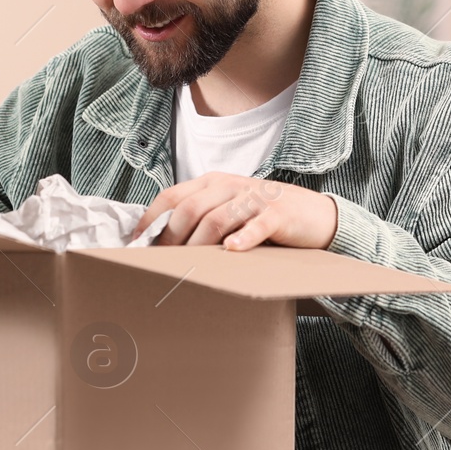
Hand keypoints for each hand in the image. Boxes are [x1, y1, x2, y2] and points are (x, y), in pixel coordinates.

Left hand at [133, 172, 338, 250]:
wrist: (313, 214)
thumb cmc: (263, 215)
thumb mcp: (228, 208)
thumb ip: (200, 217)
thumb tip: (160, 242)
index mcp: (213, 182)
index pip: (172, 196)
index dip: (151, 220)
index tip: (136, 243)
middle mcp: (230, 185)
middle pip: (190, 209)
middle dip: (171, 237)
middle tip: (162, 262)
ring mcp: (255, 198)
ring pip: (217, 219)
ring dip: (199, 245)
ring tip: (190, 266)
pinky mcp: (278, 214)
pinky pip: (256, 225)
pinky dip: (243, 238)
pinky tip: (233, 250)